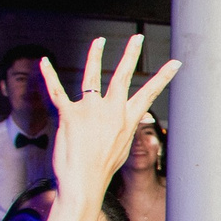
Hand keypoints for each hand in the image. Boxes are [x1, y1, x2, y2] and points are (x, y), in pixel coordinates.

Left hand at [43, 36, 181, 199]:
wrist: (83, 183)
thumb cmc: (102, 169)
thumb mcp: (122, 147)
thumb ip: (124, 127)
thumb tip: (132, 119)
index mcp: (127, 120)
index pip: (149, 93)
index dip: (163, 77)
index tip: (175, 63)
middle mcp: (111, 111)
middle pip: (122, 76)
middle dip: (131, 54)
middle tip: (138, 38)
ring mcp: (90, 110)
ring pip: (92, 76)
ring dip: (95, 55)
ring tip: (99, 42)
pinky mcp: (69, 114)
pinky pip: (57, 90)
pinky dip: (49, 75)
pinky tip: (44, 62)